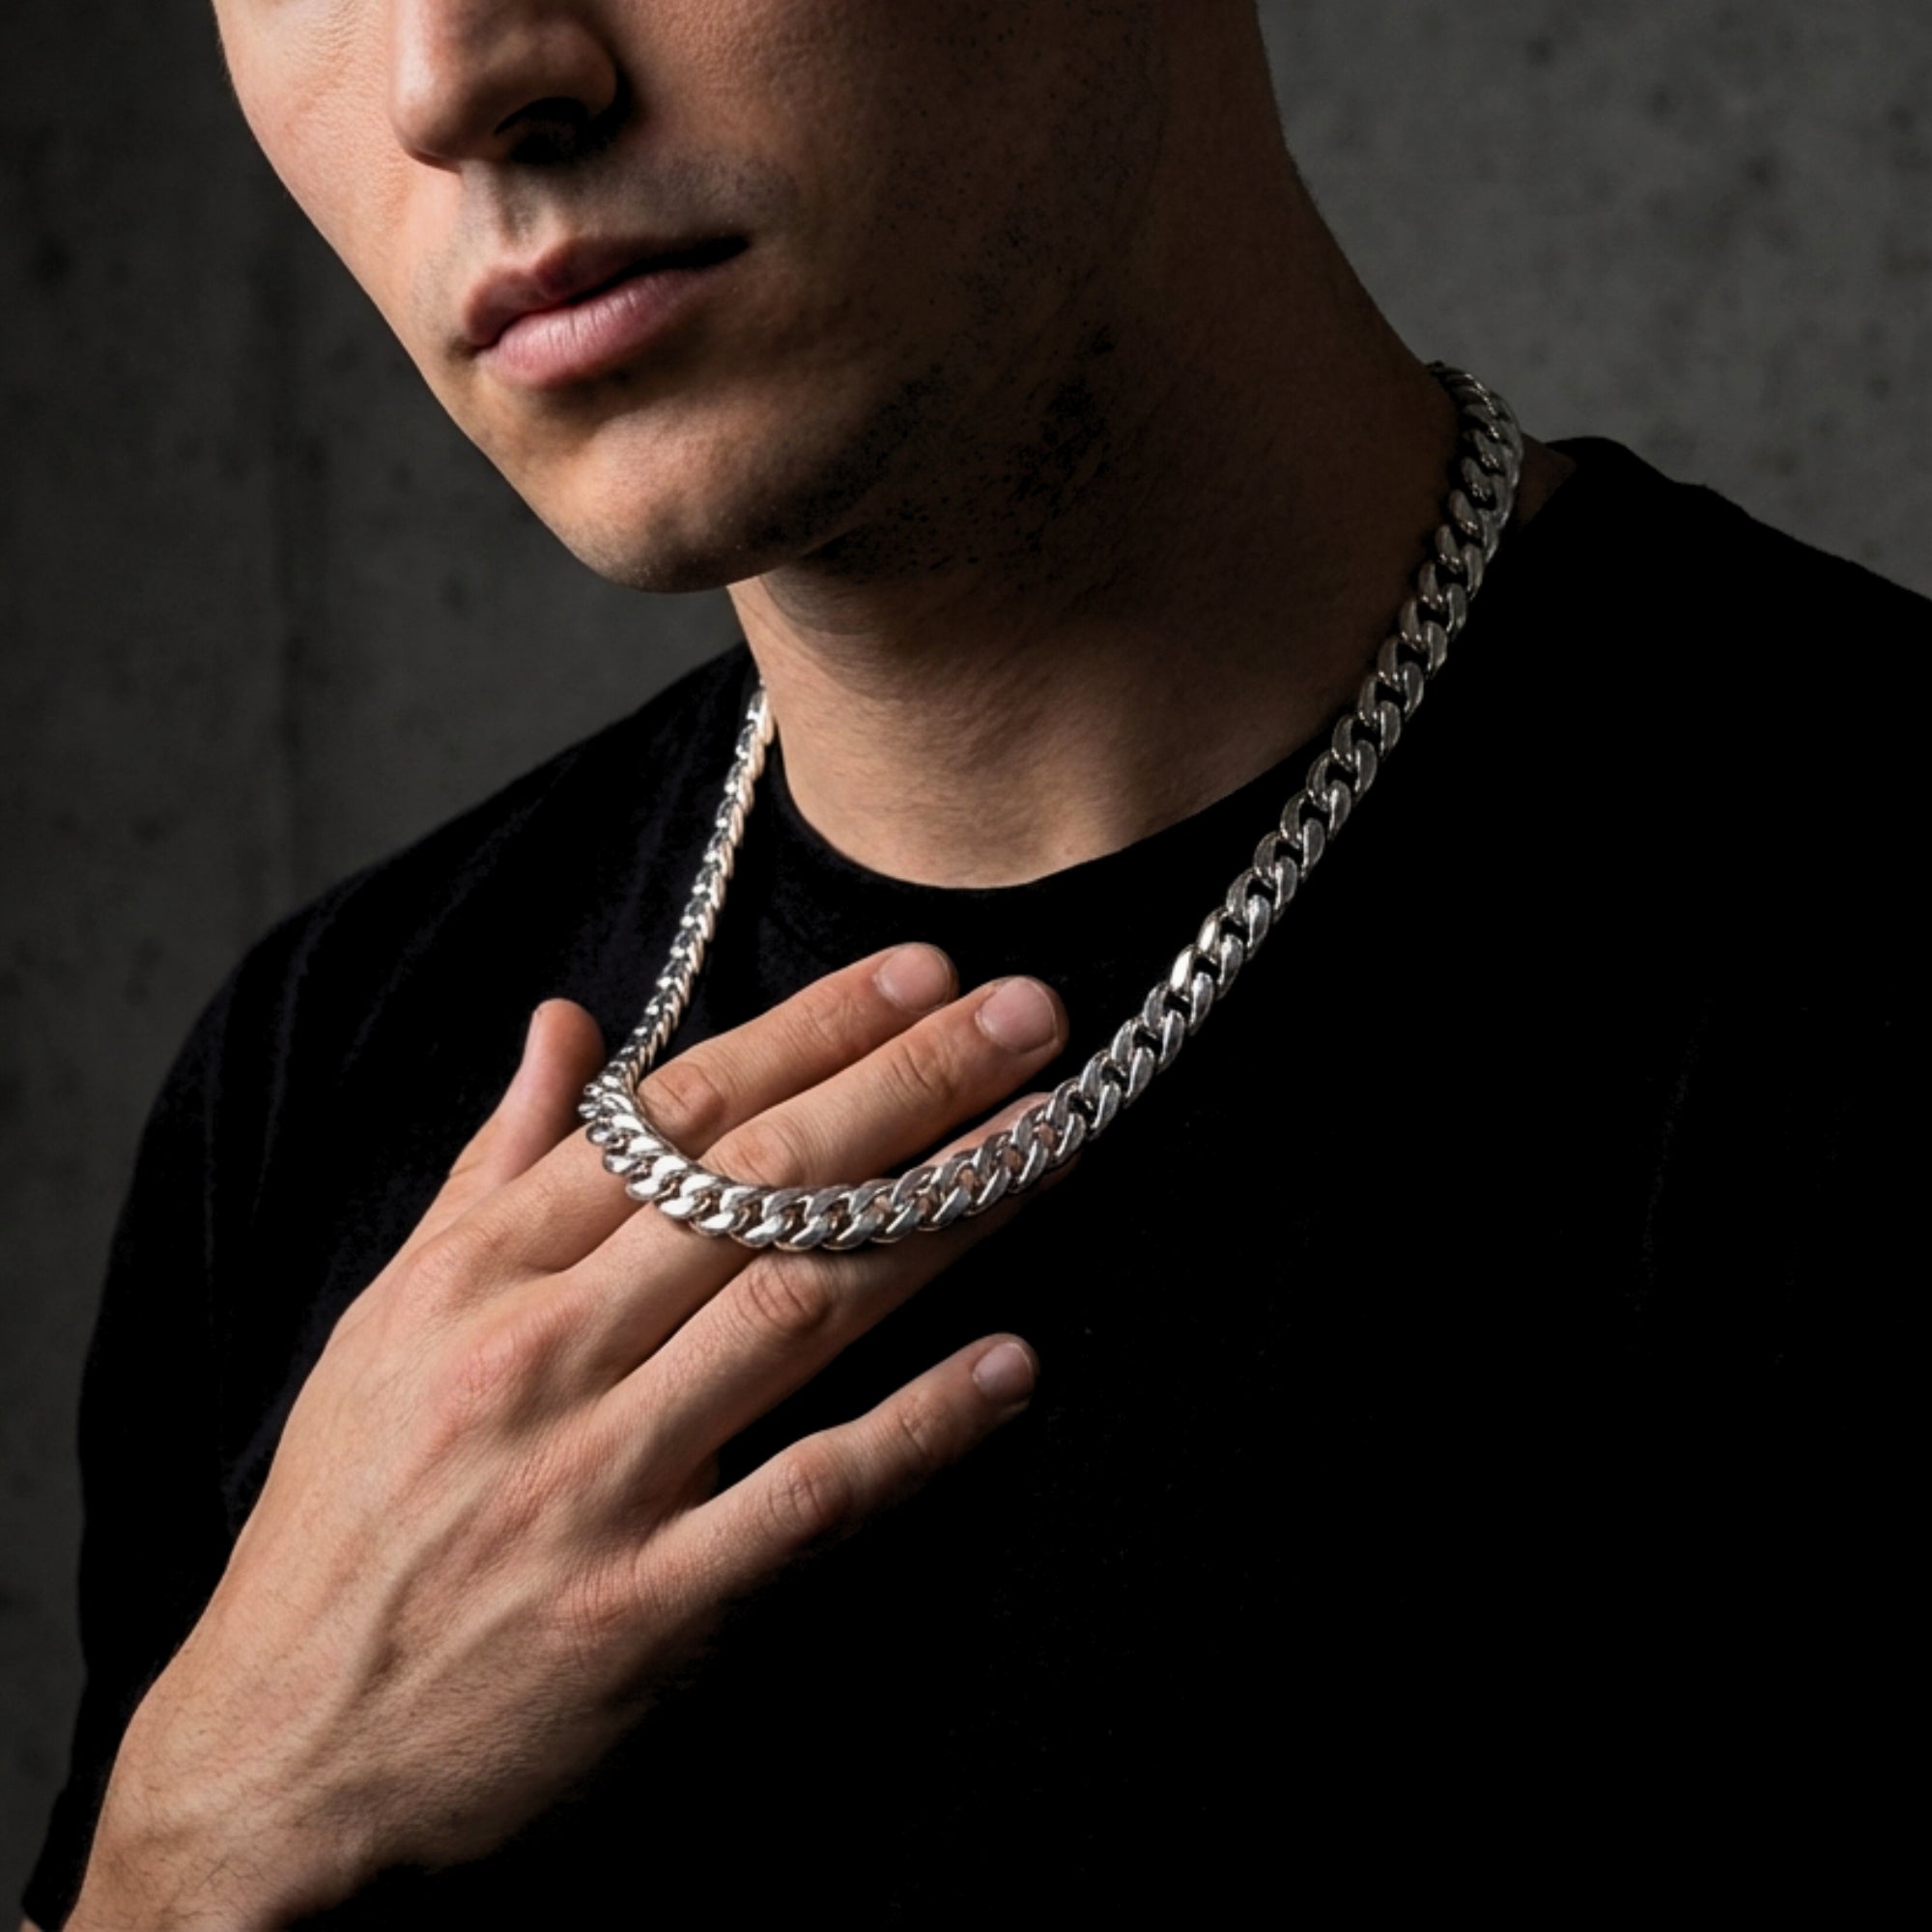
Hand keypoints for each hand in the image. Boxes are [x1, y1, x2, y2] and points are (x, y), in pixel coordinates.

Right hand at [70, 944, 1064, 1929]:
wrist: (278, 1747)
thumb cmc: (346, 1510)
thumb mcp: (392, 1315)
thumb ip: (494, 1164)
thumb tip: (563, 1021)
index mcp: (485, 1270)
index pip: (678, 1114)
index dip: (812, 1029)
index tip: (917, 973)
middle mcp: (545, 1352)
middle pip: (757, 1185)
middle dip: (904, 1084)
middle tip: (1025, 1012)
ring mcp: (599, 1478)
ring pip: (795, 1309)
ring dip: (936, 1216)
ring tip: (1047, 1140)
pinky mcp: (645, 1608)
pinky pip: (803, 1498)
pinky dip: (912, 1430)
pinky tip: (1012, 1366)